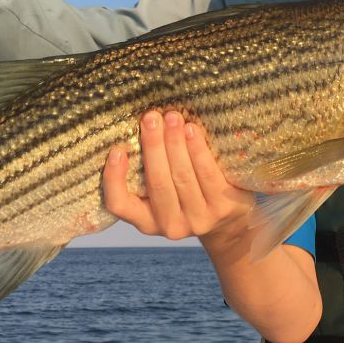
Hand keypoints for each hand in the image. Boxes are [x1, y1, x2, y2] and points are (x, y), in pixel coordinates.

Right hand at [102, 110, 253, 240]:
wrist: (229, 223)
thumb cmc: (187, 198)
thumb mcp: (162, 197)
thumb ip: (149, 173)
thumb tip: (141, 128)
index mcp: (146, 221)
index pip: (119, 205)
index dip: (114, 179)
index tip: (116, 150)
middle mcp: (169, 225)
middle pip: (157, 182)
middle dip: (153, 145)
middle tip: (151, 117)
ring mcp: (197, 219)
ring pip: (182, 176)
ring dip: (175, 143)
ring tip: (172, 118)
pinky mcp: (221, 207)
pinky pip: (207, 174)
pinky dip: (197, 149)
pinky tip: (192, 130)